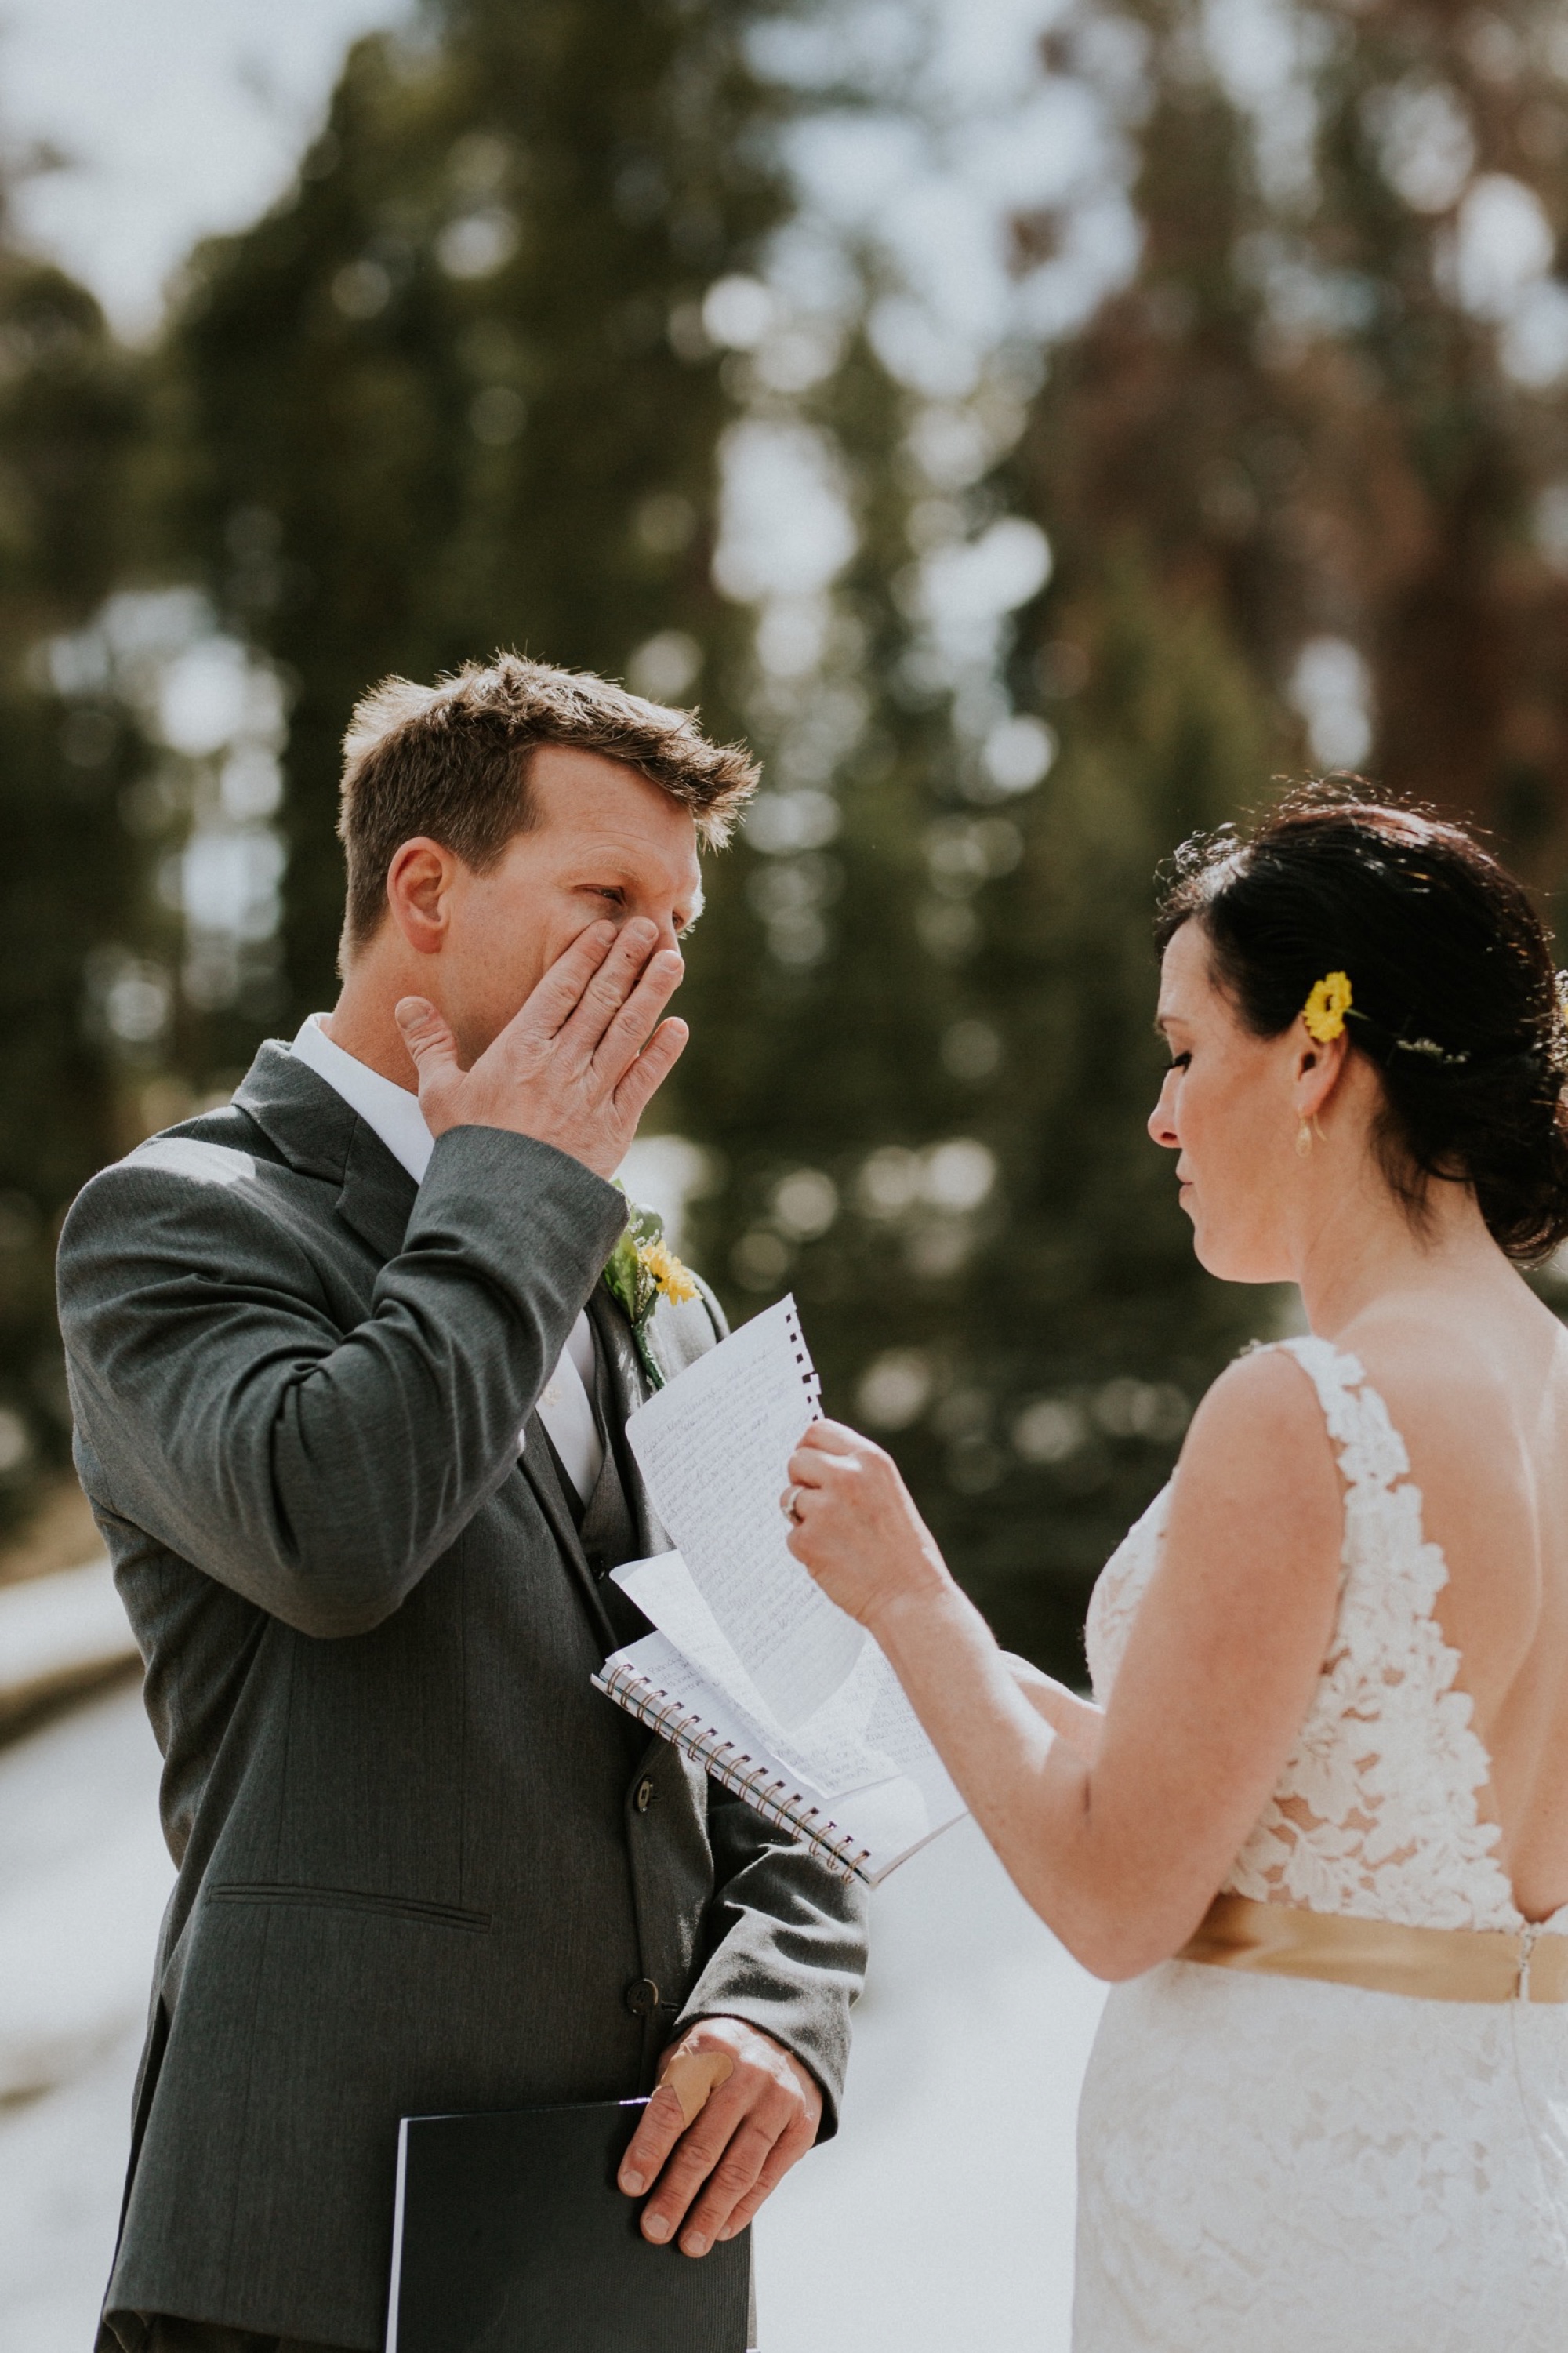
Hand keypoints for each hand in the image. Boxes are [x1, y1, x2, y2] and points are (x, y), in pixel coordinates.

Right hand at [394, 918, 686, 1178]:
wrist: (502, 1208)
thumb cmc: (470, 1149)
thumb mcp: (439, 1095)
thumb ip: (430, 1045)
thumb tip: (408, 1004)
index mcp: (520, 1050)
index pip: (559, 990)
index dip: (586, 955)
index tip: (607, 929)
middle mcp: (560, 1065)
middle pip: (600, 1001)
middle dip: (626, 961)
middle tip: (647, 927)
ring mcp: (590, 1094)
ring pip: (628, 1033)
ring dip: (652, 994)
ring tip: (673, 961)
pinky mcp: (613, 1127)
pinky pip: (642, 1082)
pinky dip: (662, 1054)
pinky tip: (677, 1027)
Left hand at [616, 2016, 822, 2255]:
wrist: (781, 2035)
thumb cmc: (717, 2056)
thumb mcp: (687, 2056)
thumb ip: (669, 2097)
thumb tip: (642, 2164)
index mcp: (709, 2050)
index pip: (674, 2106)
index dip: (650, 2148)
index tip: (631, 2185)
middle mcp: (747, 2074)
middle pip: (705, 2144)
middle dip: (676, 2193)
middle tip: (654, 2228)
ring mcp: (778, 2100)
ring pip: (740, 2167)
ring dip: (711, 2211)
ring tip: (690, 2242)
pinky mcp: (801, 2126)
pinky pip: (769, 2175)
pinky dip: (744, 2207)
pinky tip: (722, 2228)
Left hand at [783, 1419, 951, 1630]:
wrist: (911, 1597)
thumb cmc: (903, 1549)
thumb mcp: (887, 1493)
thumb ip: (854, 1472)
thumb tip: (812, 1461)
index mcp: (870, 1459)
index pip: (818, 1431)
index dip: (809, 1448)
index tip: (810, 1466)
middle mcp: (846, 1476)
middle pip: (797, 1460)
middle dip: (801, 1482)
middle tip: (821, 1508)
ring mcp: (824, 1507)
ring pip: (788, 1498)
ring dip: (802, 1517)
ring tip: (836, 1538)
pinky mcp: (808, 1539)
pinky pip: (791, 1535)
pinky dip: (806, 1548)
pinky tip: (834, 1558)